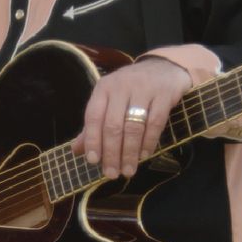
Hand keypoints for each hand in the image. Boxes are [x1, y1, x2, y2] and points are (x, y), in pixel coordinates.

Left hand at [70, 56, 190, 179]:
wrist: (164, 68)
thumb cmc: (131, 89)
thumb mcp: (109, 101)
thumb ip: (94, 125)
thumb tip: (77, 150)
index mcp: (103, 88)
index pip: (93, 116)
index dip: (92, 140)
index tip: (93, 161)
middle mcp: (121, 86)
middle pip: (113, 124)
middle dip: (112, 152)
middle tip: (112, 173)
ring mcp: (143, 89)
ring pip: (133, 126)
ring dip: (130, 152)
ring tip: (128, 170)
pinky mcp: (164, 94)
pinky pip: (155, 122)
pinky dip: (149, 142)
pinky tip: (145, 155)